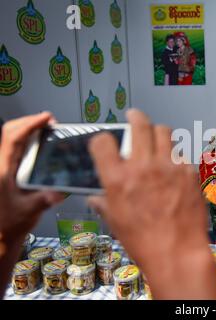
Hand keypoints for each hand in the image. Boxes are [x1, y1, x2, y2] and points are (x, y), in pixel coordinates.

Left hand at [0, 113, 63, 239]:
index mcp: (2, 169)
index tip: (46, 118)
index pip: (12, 138)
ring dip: (27, 129)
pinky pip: (14, 148)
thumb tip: (60, 192)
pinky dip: (26, 140)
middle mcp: (0, 164)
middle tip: (48, 121)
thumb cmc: (10, 222)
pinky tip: (40, 145)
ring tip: (46, 129)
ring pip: (9, 138)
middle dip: (28, 122)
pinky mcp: (6, 171)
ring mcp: (2, 167)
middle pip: (8, 132)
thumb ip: (43, 200)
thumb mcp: (29, 211)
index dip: (29, 124)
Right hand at [88, 109, 215, 298]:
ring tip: (157, 140)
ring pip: (164, 132)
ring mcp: (169, 166)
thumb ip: (104, 204)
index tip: (106, 143)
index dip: (102, 140)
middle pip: (139, 124)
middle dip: (135, 116)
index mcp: (118, 179)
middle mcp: (142, 166)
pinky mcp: (189, 172)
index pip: (103, 142)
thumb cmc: (143, 242)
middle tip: (134, 116)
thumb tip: (95, 198)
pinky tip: (174, 169)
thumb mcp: (115, 223)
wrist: (177, 253)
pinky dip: (175, 157)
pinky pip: (181, 155)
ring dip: (158, 133)